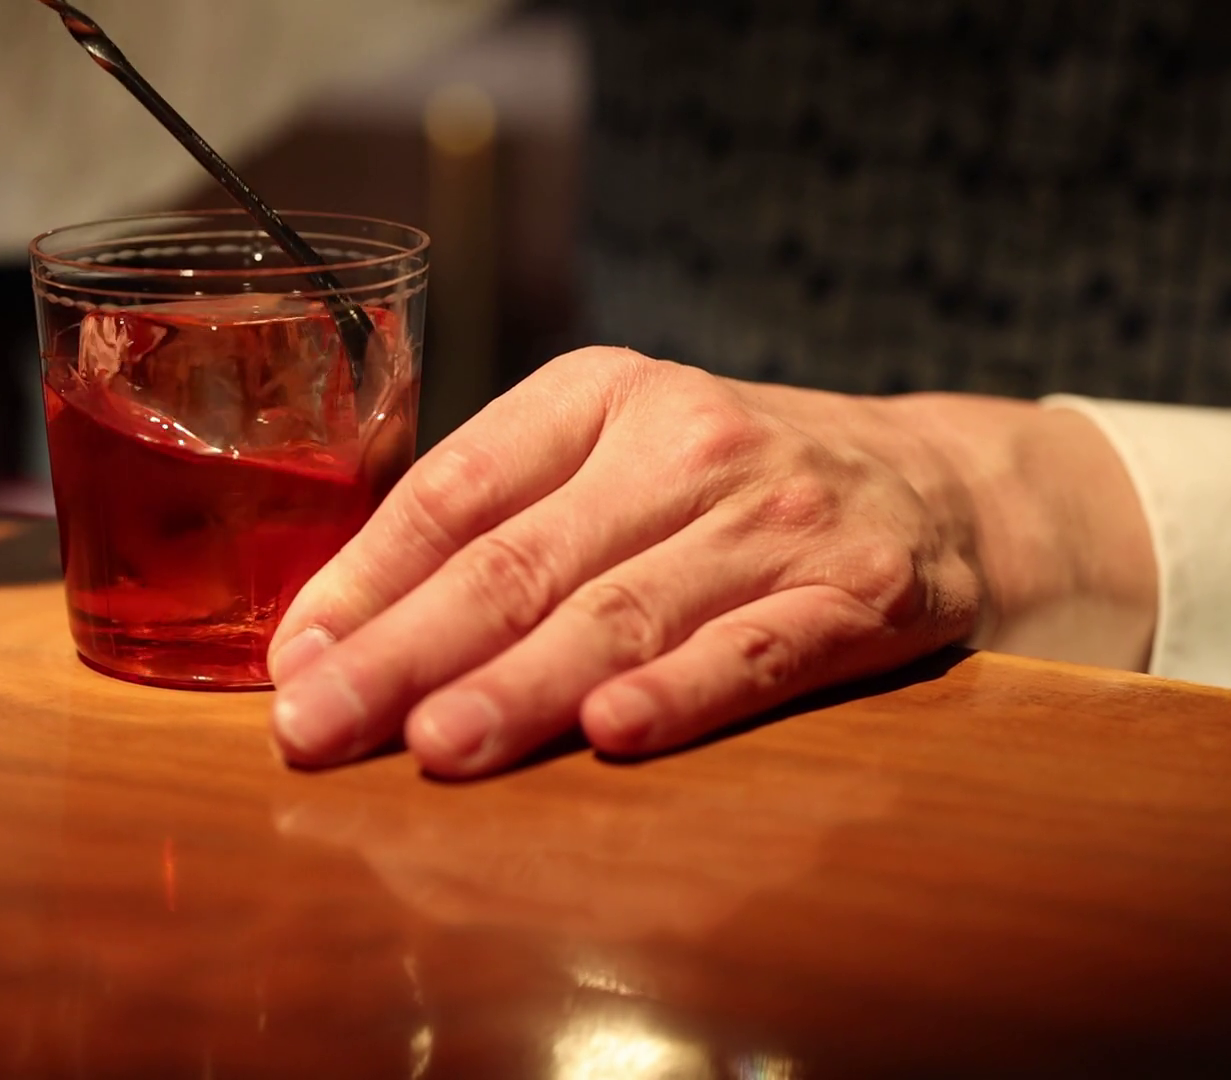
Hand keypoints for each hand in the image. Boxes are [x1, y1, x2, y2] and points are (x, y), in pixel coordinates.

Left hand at [266, 348, 1155, 777]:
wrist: (937, 483)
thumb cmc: (725, 488)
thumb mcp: (613, 456)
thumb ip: (498, 520)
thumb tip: (339, 633)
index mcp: (598, 397)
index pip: (454, 489)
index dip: (364, 580)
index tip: (293, 663)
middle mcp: (684, 444)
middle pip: (519, 561)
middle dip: (404, 653)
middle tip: (318, 729)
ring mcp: (778, 516)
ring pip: (622, 612)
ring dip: (520, 686)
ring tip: (434, 744)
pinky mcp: (860, 594)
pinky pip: (756, 651)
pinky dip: (683, 693)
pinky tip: (612, 735)